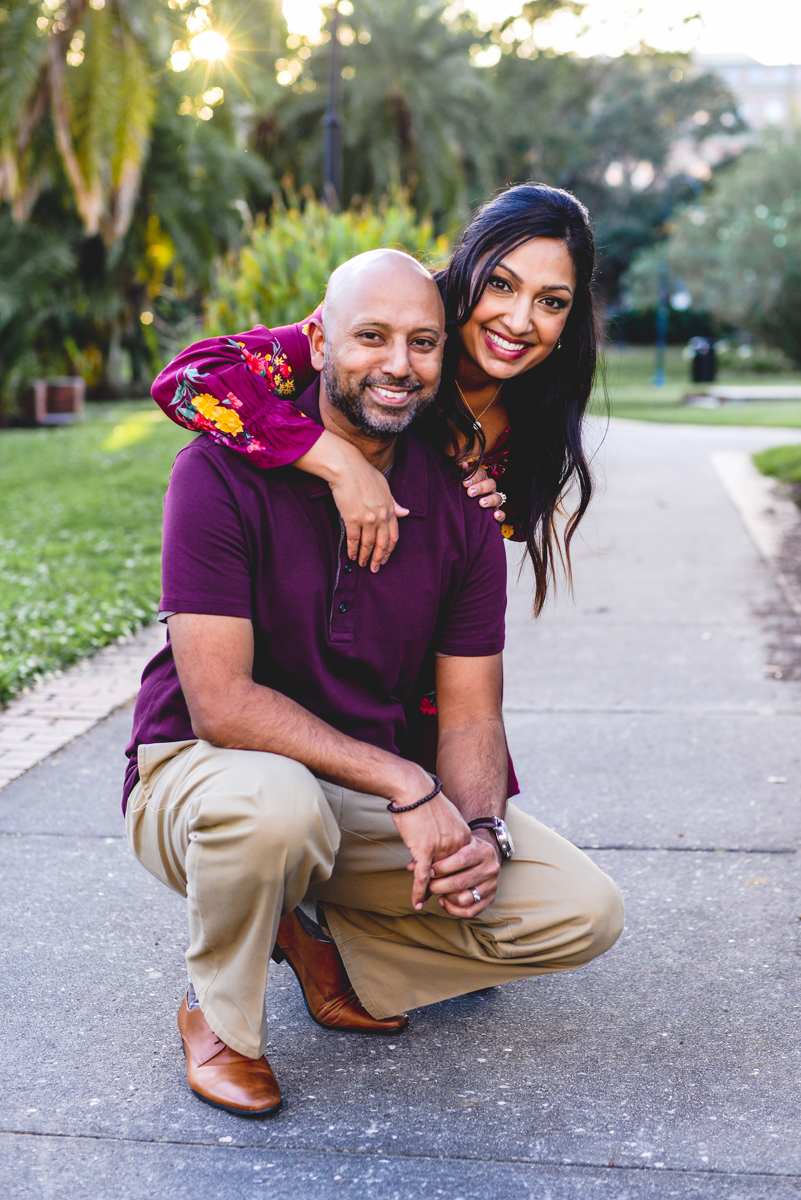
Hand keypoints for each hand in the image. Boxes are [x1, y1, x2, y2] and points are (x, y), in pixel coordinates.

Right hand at [329, 450, 408, 571]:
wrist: (346, 468)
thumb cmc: (364, 474)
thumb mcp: (385, 487)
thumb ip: (394, 503)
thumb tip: (405, 512)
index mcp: (390, 509)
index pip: (394, 536)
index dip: (390, 550)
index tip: (386, 558)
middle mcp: (381, 516)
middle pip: (383, 544)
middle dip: (380, 559)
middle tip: (376, 569)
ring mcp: (367, 519)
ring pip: (368, 544)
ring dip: (365, 557)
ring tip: (362, 564)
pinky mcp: (352, 519)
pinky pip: (353, 540)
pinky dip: (352, 550)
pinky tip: (351, 556)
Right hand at [393, 792, 471, 910]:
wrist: (413, 788)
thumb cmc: (425, 799)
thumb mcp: (446, 815)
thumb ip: (449, 832)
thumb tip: (444, 842)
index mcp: (463, 835)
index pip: (462, 864)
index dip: (454, 876)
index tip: (450, 884)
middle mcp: (455, 844)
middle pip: (452, 874)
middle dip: (445, 887)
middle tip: (440, 897)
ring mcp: (441, 848)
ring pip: (437, 879)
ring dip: (431, 891)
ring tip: (427, 901)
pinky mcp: (424, 850)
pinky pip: (423, 878)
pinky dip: (419, 892)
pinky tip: (418, 903)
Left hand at [427, 830, 500, 917]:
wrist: (486, 856)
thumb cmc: (465, 849)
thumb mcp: (455, 846)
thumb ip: (436, 855)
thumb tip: (411, 867)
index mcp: (483, 851)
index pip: (460, 860)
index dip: (441, 868)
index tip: (427, 871)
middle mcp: (491, 868)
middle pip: (460, 882)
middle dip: (438, 886)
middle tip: (427, 886)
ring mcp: (492, 885)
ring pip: (464, 898)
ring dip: (446, 898)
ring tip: (436, 893)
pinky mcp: (491, 899)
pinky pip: (470, 912)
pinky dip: (453, 910)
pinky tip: (443, 902)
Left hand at [463, 468, 505, 523]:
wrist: (463, 510)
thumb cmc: (462, 492)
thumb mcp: (460, 482)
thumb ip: (461, 472)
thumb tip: (463, 464)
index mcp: (481, 480)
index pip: (481, 475)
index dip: (474, 477)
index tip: (464, 483)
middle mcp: (489, 489)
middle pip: (491, 484)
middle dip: (481, 488)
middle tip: (470, 492)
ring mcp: (494, 501)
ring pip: (498, 498)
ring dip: (490, 500)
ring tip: (481, 503)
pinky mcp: (496, 513)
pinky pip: (502, 514)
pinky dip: (500, 515)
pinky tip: (495, 516)